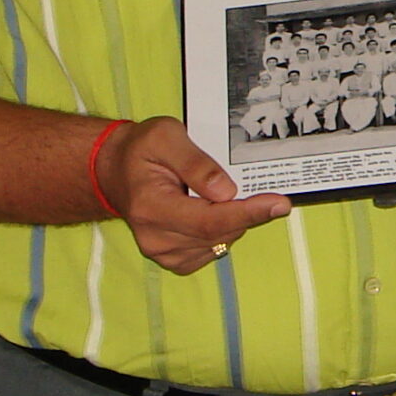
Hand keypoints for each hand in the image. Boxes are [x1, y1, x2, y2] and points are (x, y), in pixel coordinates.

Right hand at [99, 116, 288, 273]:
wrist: (116, 171)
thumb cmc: (140, 150)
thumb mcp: (166, 136)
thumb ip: (197, 163)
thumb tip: (228, 191)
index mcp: (150, 207)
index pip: (209, 220)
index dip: (248, 213)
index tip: (279, 204)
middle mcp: (155, 237)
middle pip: (219, 233)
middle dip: (248, 213)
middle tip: (265, 192)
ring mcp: (163, 253)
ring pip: (221, 242)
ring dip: (235, 221)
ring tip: (221, 194)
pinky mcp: (174, 260)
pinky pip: (213, 249)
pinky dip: (223, 231)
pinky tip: (213, 210)